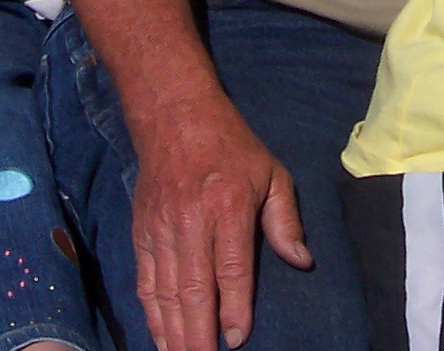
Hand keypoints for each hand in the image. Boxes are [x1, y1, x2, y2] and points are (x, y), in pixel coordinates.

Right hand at [130, 97, 311, 350]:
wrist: (174, 116)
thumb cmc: (231, 146)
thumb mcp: (272, 173)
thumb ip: (286, 220)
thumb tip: (302, 261)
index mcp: (228, 206)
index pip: (231, 269)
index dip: (234, 308)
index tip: (237, 339)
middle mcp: (191, 220)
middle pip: (193, 289)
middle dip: (198, 333)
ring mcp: (161, 227)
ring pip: (166, 291)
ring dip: (174, 331)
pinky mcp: (141, 231)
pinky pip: (145, 280)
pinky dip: (152, 312)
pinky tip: (162, 336)